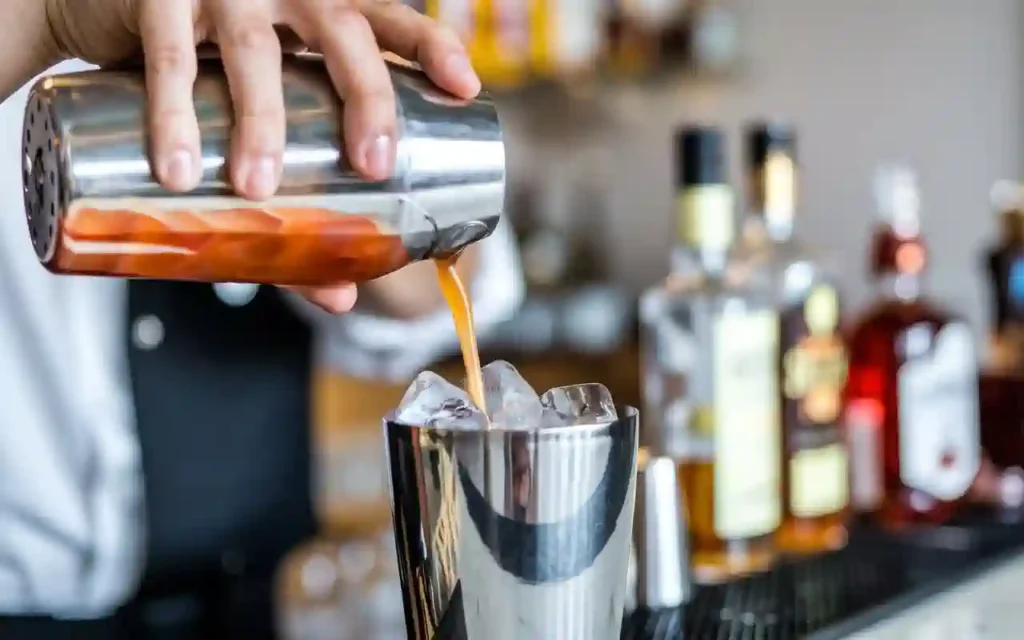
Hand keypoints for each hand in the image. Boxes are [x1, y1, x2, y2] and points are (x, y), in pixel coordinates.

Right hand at [44, 0, 481, 313]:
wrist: (105, 12)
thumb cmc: (208, 69)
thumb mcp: (262, 117)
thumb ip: (301, 195)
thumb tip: (340, 295)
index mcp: (324, 11)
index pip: (392, 20)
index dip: (433, 48)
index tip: (465, 88)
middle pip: (343, 33)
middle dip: (367, 97)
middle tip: (372, 164)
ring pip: (255, 50)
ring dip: (263, 121)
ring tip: (258, 186)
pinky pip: (169, 56)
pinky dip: (173, 113)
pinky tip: (181, 169)